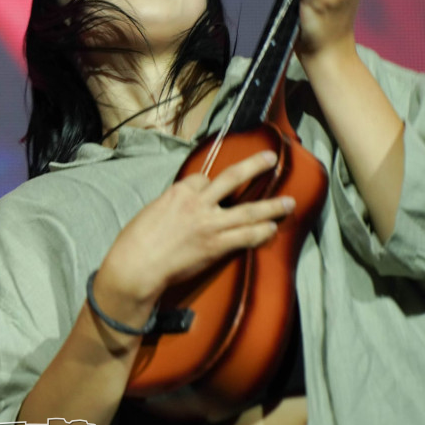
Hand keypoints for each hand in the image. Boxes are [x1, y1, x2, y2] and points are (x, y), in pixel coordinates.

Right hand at [97, 151, 295, 308]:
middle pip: (232, 178)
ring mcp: (210, 224)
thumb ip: (172, 205)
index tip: (212, 187)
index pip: (202, 178)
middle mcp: (199, 203)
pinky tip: (272, 229)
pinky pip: (245, 236)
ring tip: (289, 202)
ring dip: (271, 206)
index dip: (209, 183)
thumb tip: (182, 207)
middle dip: (254, 166)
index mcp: (179, 191)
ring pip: (248, 210)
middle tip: (271, 159)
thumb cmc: (135, 241)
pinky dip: (260, 232)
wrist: (137, 266)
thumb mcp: (152, 211)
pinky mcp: (215, 246)